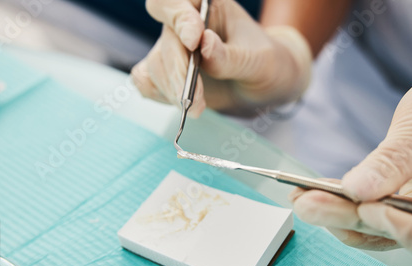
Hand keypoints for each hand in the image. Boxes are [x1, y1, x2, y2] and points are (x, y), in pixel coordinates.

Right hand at [131, 0, 311, 116]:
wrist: (263, 86)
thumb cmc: (265, 64)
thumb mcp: (258, 61)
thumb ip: (230, 56)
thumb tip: (204, 44)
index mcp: (208, 6)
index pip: (173, 1)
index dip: (178, 17)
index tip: (194, 41)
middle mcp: (186, 24)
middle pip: (166, 42)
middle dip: (179, 74)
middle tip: (195, 101)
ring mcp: (174, 49)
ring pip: (155, 65)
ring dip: (172, 90)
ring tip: (196, 109)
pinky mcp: (167, 73)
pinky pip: (146, 80)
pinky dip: (159, 94)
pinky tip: (181, 104)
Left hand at [290, 51, 411, 265]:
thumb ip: (396, 161)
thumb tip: (356, 190)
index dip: (407, 235)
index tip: (369, 209)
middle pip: (397, 237)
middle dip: (350, 219)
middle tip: (309, 205)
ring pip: (373, 228)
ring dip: (335, 214)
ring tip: (302, 197)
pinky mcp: (394, 205)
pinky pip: (363, 211)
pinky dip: (338, 202)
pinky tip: (309, 192)